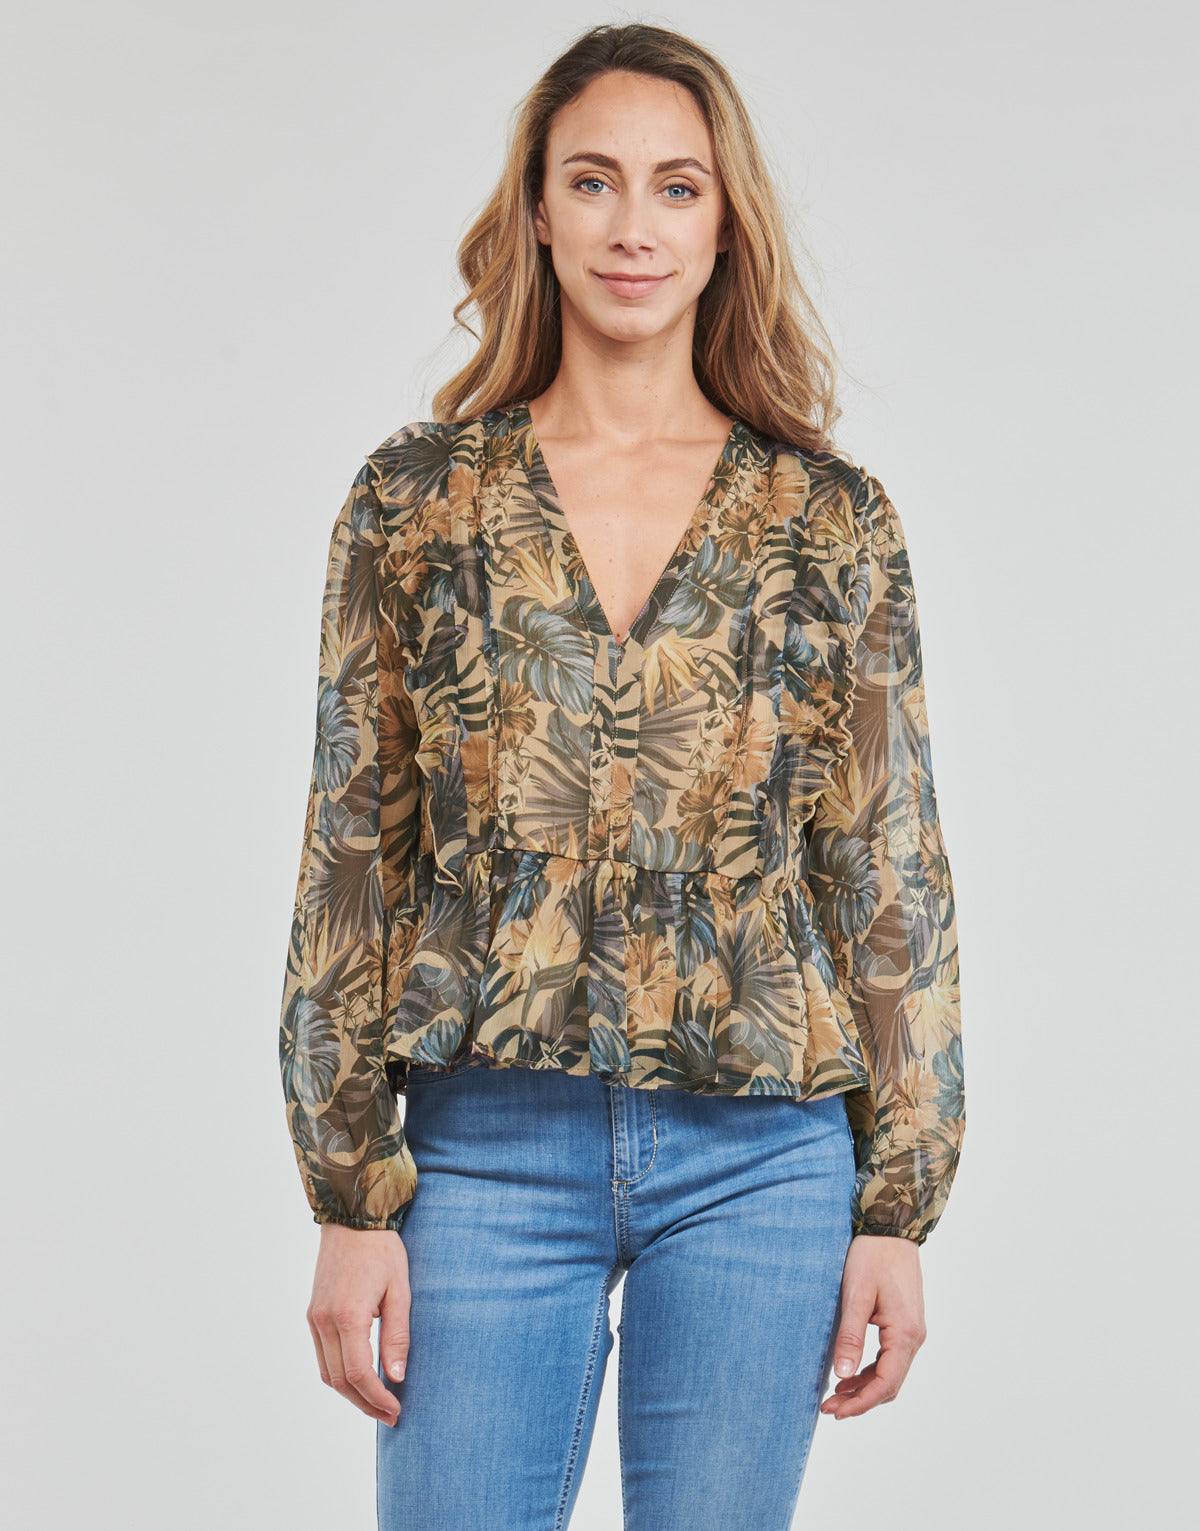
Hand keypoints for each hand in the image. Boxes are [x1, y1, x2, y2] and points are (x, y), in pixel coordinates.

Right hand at [307, 1224, 410, 1425]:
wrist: (353, 1219)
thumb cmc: (383, 1251)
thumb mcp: (400, 1291)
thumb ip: (397, 1336)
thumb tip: (396, 1377)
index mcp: (347, 1315)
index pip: (358, 1374)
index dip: (376, 1398)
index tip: (396, 1410)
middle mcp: (324, 1321)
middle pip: (339, 1381)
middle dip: (364, 1404)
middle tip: (390, 1415)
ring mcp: (314, 1318)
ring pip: (327, 1373)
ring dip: (351, 1393)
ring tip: (377, 1403)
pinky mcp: (313, 1314)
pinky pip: (322, 1356)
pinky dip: (339, 1374)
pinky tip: (360, 1379)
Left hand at [820, 1233, 926, 1419]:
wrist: (890, 1228)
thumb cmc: (872, 1256)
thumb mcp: (856, 1295)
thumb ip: (851, 1336)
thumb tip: (842, 1375)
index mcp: (905, 1333)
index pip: (885, 1384)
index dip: (860, 1403)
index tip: (834, 1411)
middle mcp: (914, 1337)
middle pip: (889, 1384)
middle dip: (860, 1400)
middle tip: (828, 1408)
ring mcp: (911, 1331)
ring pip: (890, 1373)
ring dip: (864, 1388)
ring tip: (835, 1396)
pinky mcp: (904, 1323)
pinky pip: (890, 1358)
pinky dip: (870, 1371)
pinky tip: (849, 1373)